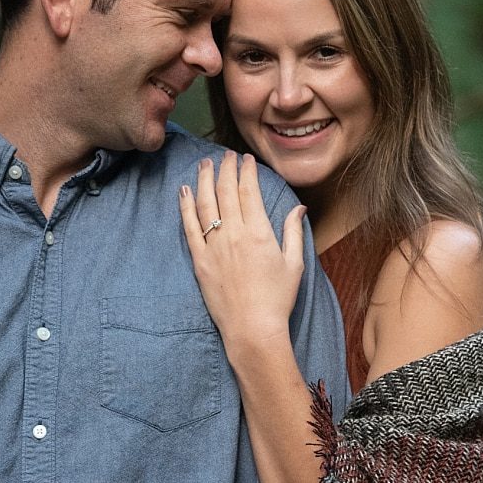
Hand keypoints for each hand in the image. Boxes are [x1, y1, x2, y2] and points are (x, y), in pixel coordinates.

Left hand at [180, 152, 306, 353]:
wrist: (252, 328)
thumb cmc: (277, 299)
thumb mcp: (294, 264)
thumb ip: (294, 232)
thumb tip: (298, 208)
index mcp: (260, 233)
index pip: (249, 191)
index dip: (246, 171)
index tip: (245, 159)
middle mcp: (234, 234)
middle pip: (226, 191)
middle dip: (225, 168)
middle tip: (225, 155)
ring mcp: (213, 245)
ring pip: (205, 202)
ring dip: (203, 179)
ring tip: (204, 164)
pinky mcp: (199, 259)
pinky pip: (189, 226)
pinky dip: (185, 205)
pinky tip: (184, 190)